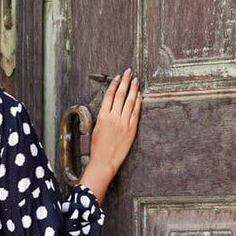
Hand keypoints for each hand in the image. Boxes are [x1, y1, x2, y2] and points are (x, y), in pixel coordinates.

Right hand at [79, 68, 141, 204]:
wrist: (104, 162)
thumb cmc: (97, 149)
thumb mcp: (95, 130)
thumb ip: (103, 117)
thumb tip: (109, 107)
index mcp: (102, 117)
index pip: (109, 96)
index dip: (114, 85)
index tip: (117, 77)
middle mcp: (113, 117)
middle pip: (120, 95)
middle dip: (125, 81)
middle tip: (129, 72)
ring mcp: (123, 123)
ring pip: (130, 101)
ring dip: (134, 89)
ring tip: (136, 80)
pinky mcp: (131, 129)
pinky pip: (136, 112)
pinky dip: (138, 102)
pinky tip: (140, 95)